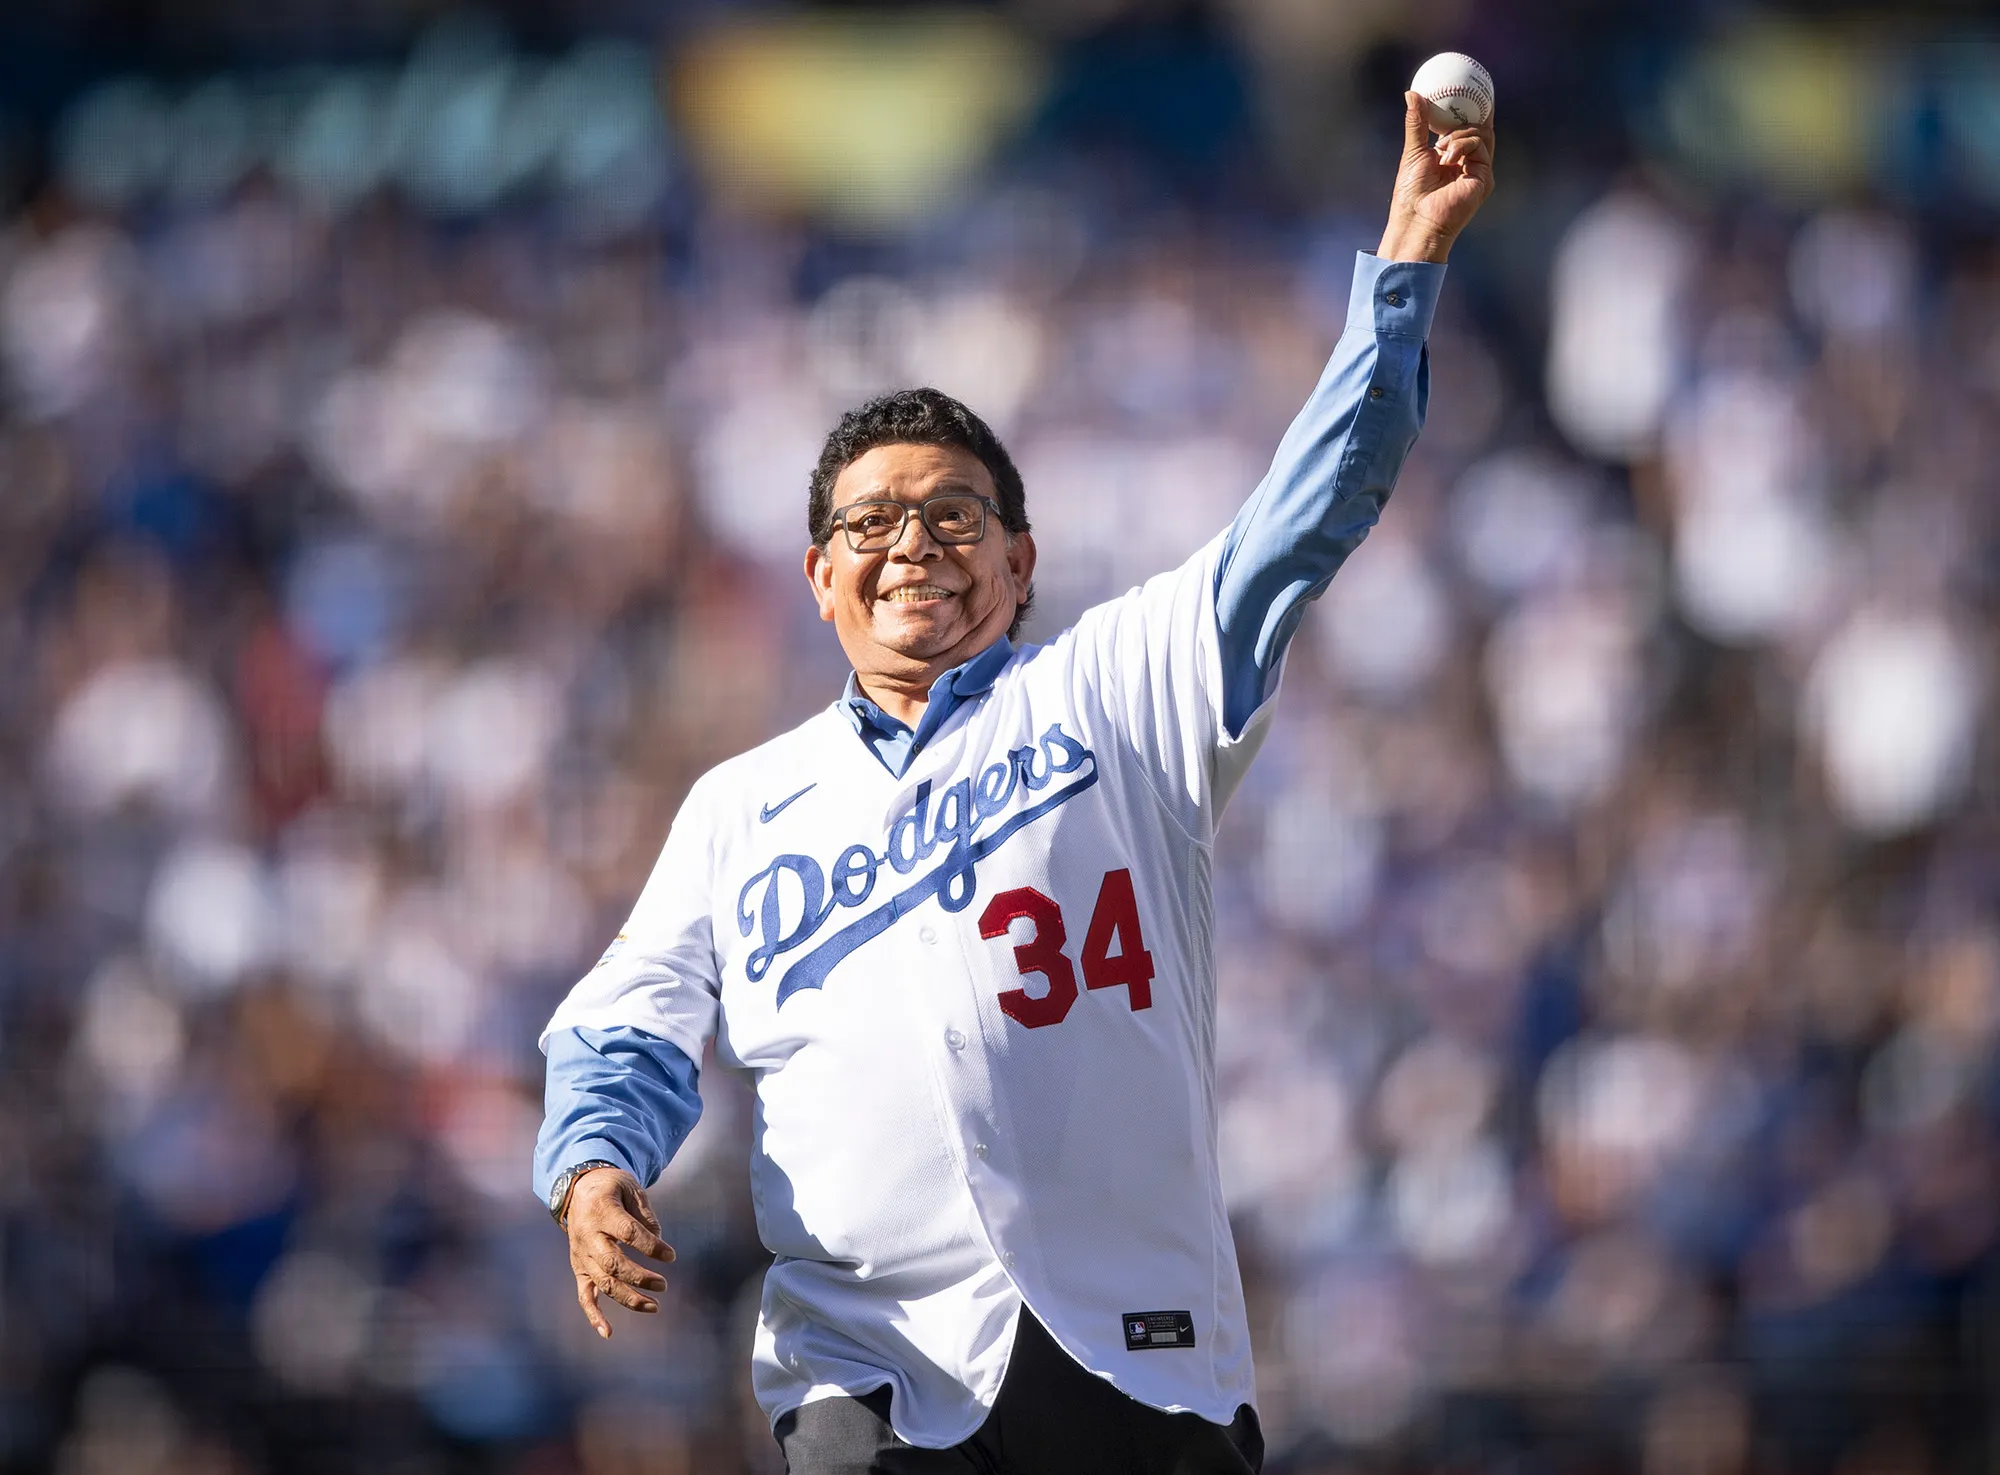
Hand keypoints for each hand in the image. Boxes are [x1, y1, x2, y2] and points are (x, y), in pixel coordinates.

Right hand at [564, 1167, 674, 1338]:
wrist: (578, 1189)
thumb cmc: (612, 1188)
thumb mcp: (632, 1189)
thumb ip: (646, 1215)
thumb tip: (658, 1241)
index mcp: (602, 1211)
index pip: (628, 1233)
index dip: (651, 1246)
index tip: (671, 1256)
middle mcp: (588, 1235)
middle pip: (613, 1263)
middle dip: (639, 1277)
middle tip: (664, 1285)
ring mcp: (581, 1254)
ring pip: (602, 1282)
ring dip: (627, 1298)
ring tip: (654, 1306)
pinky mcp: (579, 1268)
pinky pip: (584, 1295)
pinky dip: (594, 1315)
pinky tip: (608, 1333)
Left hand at [1377, 91, 1495, 263]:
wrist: (1417, 219)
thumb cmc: (1411, 193)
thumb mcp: (1414, 151)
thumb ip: (1416, 123)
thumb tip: (1412, 93)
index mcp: (1451, 158)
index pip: (1464, 129)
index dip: (1467, 110)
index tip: (1463, 90)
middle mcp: (1467, 163)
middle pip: (1478, 129)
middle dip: (1472, 113)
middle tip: (1464, 96)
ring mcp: (1477, 170)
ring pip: (1480, 135)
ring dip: (1459, 134)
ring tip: (1441, 146)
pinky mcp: (1483, 178)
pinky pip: (1480, 147)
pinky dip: (1463, 145)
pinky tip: (1447, 156)